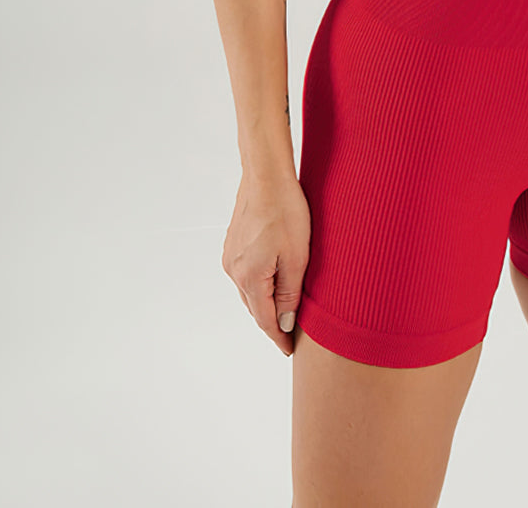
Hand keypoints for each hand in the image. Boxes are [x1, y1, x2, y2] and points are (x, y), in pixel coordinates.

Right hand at [222, 170, 311, 356]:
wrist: (266, 175)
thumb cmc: (286, 211)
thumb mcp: (297, 257)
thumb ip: (290, 294)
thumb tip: (285, 324)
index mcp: (250, 277)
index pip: (265, 320)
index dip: (279, 337)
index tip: (290, 351)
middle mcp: (234, 270)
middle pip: (255, 307)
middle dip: (272, 322)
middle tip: (292, 334)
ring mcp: (230, 256)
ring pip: (250, 290)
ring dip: (265, 302)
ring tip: (285, 310)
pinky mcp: (232, 243)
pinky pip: (246, 273)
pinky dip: (259, 283)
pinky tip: (272, 279)